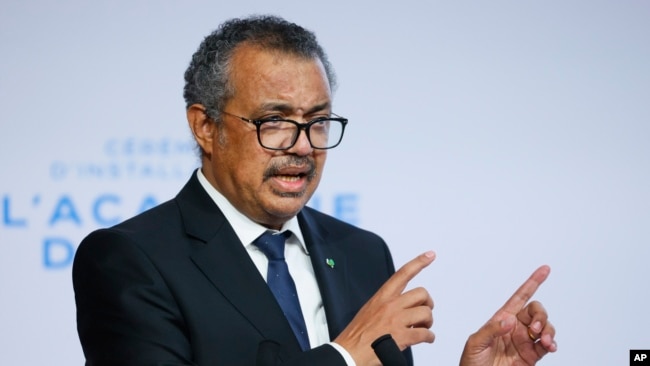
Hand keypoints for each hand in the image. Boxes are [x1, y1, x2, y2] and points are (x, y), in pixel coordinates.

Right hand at [334, 251, 435, 365]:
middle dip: (428, 303)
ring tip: (423, 328)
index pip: (402, 274)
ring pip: (426, 313)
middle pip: (421, 293)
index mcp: (381, 297)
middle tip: (425, 313)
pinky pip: (425, 334)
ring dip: (429, 322)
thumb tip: (402, 308)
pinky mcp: (401, 337)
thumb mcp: (369, 311)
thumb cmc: (356, 336)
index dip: (419, 262)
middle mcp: (390, 305)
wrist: (348, 353)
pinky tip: (426, 339)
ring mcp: (396, 320)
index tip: (430, 255)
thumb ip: (385, 305)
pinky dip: (429, 337)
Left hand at [460, 265, 557, 365]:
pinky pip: (547, 345)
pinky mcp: (532, 355)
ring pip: (545, 327)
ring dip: (549, 330)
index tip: (545, 269)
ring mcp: (525, 341)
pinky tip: (550, 346)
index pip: (519, 297)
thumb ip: (491, 330)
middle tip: (535, 330)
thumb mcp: (475, 343)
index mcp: (501, 319)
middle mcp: (515, 327)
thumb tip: (510, 321)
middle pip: (536, 311)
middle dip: (541, 316)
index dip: (532, 282)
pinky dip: (552, 343)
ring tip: (544, 342)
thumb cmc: (472, 363)